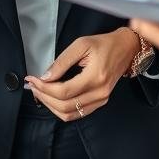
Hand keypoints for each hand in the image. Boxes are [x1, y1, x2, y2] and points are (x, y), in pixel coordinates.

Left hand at [24, 28, 138, 121]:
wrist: (125, 48)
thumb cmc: (103, 44)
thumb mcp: (81, 45)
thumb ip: (62, 62)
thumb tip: (46, 77)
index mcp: (95, 77)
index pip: (64, 91)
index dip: (44, 88)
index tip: (32, 79)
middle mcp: (99, 93)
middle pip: (65, 105)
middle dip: (44, 97)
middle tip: (33, 86)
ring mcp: (101, 100)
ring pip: (69, 114)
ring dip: (51, 105)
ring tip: (40, 92)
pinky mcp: (100, 102)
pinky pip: (77, 114)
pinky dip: (61, 109)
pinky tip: (52, 98)